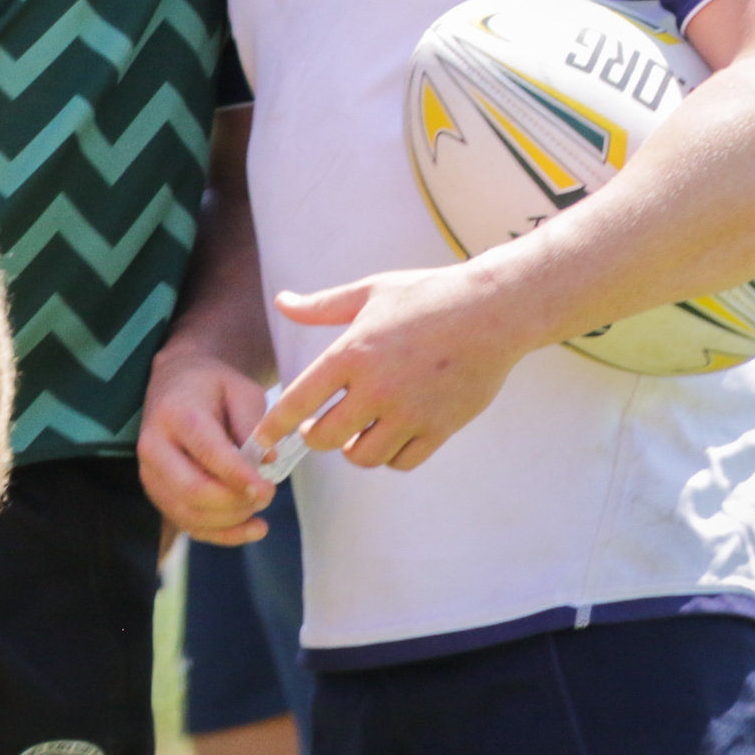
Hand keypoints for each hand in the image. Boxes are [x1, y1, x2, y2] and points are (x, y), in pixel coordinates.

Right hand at [139, 345, 273, 543]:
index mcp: (176, 414)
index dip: (239, 476)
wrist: (176, 384)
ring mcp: (150, 473)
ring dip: (230, 520)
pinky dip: (221, 534)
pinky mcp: (156, 493)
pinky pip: (186, 524)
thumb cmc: (213, 387)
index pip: (207, 453)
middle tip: (267, 495)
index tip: (268, 490)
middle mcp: (154, 446)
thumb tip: (268, 461)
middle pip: (192, 490)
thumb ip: (253, 422)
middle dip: (235, 502)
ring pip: (188, 513)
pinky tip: (250, 528)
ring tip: (259, 508)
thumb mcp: (240, 389)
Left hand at [257, 267, 526, 472]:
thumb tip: (282, 302)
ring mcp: (410, 412)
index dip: (274, 426)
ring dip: (354, 450)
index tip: (261, 438)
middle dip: (316, 438)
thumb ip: (322, 306)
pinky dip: (391, 455)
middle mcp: (376, 388)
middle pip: (325, 439)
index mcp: (352, 353)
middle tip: (319, 427)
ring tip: (357, 433)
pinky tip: (390, 436)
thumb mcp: (369, 292)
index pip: (299, 401)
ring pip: (363, 457)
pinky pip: (402, 462)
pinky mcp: (440, 428)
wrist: (492, 310)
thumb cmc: (427, 296)